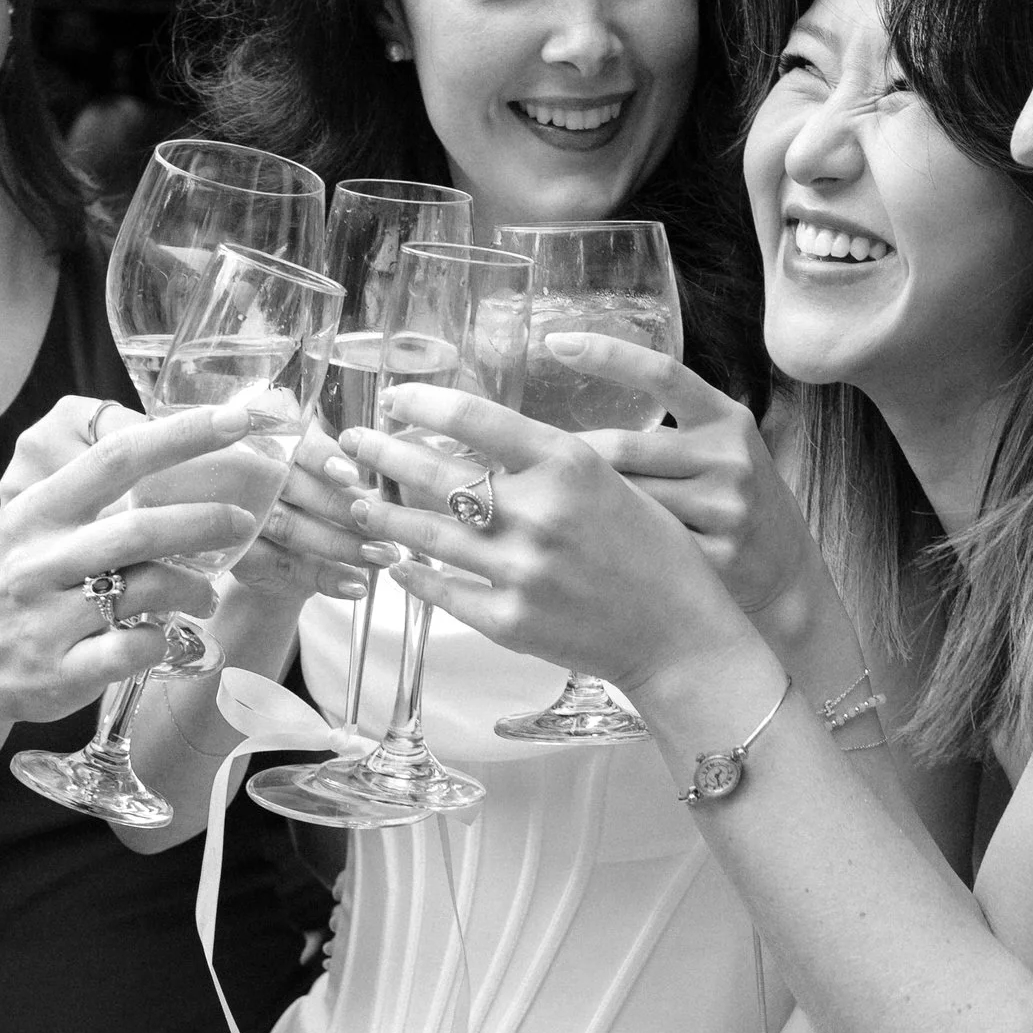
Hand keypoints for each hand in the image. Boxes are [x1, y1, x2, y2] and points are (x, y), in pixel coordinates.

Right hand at [0, 397, 268, 716]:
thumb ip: (94, 498)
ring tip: (205, 593)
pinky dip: (161, 638)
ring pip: (146, 591)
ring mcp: (48, 621)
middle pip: (140, 529)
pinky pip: (133, 650)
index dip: (183, 435)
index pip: (117, 457)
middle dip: (206, 522)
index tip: (236, 420)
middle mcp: (41, 561)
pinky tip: (161, 634)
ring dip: (194, 589)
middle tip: (240, 522)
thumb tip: (180, 459)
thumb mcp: (34, 523)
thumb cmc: (8, 578)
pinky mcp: (59, 674)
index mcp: (40, 510)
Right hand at [233, 418, 375, 610]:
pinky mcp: (238, 553)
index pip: (291, 440)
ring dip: (339, 544)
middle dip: (341, 506)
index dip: (321, 457)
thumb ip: (349, 462)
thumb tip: (395, 474)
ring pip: (288, 526)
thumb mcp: (326, 467)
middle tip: (384, 524)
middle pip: (290, 484)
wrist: (273, 547)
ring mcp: (234, 511)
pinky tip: (356, 585)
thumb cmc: (310, 493)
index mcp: (267, 431)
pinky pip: (282, 566)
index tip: (351, 474)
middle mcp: (241, 466)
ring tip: (380, 556)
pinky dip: (323, 576)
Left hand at [340, 387, 753, 696]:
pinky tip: (396, 564)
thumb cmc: (655, 552)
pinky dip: (413, 575)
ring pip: (427, 534)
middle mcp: (539, 512)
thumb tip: (477, 440)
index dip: (423, 401)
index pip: (476, 417)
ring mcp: (519, 570)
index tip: (393, 396)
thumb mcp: (612, 482)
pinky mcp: (508, 621)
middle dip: (383, 454)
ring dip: (383, 516)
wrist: (680, 636)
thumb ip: (549, 461)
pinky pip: (442, 591)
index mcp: (569, 464)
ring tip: (357, 504)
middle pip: (437, 473)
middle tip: (352, 444)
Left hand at [535, 333, 844, 651]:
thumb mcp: (715, 449)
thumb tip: (564, 424)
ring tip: (539, 512)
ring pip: (624, 499)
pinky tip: (573, 552)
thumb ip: (664, 430)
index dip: (607, 354)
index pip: (662, 373)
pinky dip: (600, 548)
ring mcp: (725, 508)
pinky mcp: (715, 557)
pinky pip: (638, 549)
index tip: (554, 342)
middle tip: (519, 468)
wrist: (784, 571)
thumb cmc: (729, 499)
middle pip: (622, 448)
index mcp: (725, 419)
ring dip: (576, 506)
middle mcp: (729, 456)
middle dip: (566, 462)